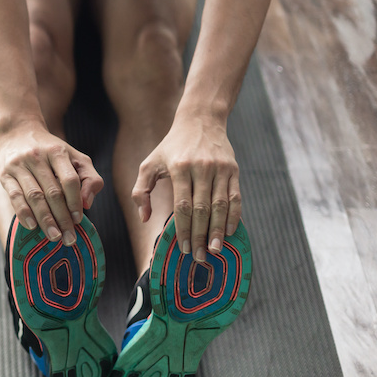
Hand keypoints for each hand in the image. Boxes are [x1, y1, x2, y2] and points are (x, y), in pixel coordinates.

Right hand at [0, 120, 103, 245]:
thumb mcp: (75, 157)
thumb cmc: (51, 150)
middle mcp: (37, 157)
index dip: (75, 201)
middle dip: (62, 218)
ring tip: (54, 237)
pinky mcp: (5, 174)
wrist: (18, 131)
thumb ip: (88, 178)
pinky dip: (23, 213)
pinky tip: (32, 226)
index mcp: (57, 151)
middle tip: (69, 238)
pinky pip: (15, 196)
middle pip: (52, 192)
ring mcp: (19, 165)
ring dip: (45, 219)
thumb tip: (87, 204)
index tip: (78, 220)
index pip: (69, 180)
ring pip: (34, 196)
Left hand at [131, 114, 241, 263]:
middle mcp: (201, 168)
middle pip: (202, 209)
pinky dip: (233, 216)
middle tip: (200, 257)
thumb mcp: (149, 164)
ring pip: (220, 206)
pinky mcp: (233, 169)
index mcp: (179, 168)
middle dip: (200, 235)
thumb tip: (144, 217)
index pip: (182, 206)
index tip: (183, 248)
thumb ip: (140, 191)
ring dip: (218, 230)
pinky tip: (229, 232)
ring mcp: (220, 169)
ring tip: (215, 250)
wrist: (200, 120)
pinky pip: (235, 197)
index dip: (183, 229)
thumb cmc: (170, 146)